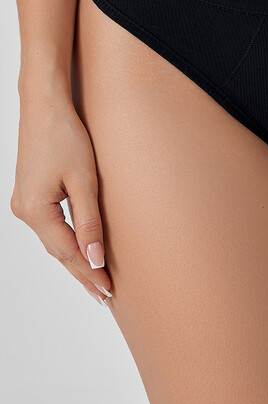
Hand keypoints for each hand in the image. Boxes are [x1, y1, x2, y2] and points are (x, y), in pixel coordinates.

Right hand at [10, 93, 111, 305]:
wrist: (45, 107)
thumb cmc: (66, 137)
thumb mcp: (84, 181)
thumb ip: (90, 222)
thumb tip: (95, 258)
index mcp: (36, 210)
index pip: (67, 253)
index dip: (89, 273)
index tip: (107, 292)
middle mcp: (24, 211)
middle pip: (58, 252)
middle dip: (82, 273)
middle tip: (104, 296)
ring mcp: (24, 204)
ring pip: (53, 241)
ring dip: (74, 260)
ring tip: (95, 281)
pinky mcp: (30, 196)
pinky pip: (51, 228)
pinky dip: (66, 242)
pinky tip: (79, 251)